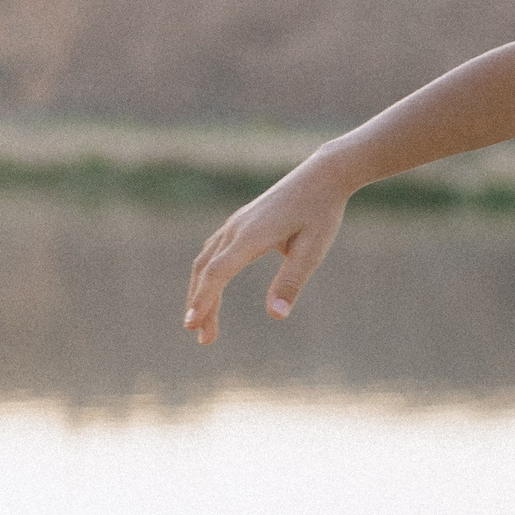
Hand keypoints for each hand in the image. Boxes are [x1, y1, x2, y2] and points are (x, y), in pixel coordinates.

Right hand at [183, 156, 356, 343]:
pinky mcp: (240, 222)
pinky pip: (214, 251)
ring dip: (201, 291)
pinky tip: (210, 288)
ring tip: (204, 322)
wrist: (323, 175)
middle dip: (200, 305)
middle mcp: (236, 229)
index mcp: (251, 236)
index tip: (191, 326)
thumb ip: (292, 281)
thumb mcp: (313, 250)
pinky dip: (207, 274)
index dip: (203, 300)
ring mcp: (235, 224)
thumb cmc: (321, 212)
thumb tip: (276, 316)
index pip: (218, 273)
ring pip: (206, 262)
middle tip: (203, 339)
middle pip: (206, 271)